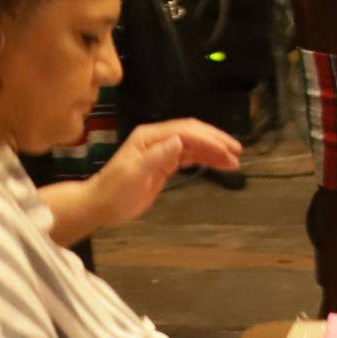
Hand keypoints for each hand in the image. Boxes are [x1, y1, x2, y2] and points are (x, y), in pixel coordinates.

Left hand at [80, 119, 241, 234]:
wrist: (99, 206)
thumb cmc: (113, 190)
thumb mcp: (134, 173)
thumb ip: (157, 156)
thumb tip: (180, 140)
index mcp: (150, 136)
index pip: (185, 131)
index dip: (207, 138)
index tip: (226, 148)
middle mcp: (159, 139)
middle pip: (193, 134)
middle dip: (216, 141)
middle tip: (236, 151)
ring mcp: (162, 150)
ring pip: (195, 145)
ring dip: (214, 151)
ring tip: (233, 161)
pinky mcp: (165, 164)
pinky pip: (190, 157)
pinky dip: (206, 159)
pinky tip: (219, 164)